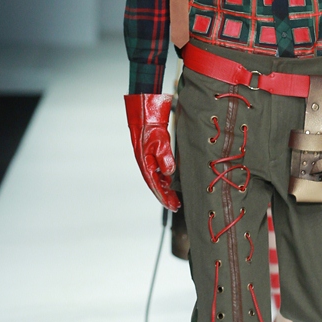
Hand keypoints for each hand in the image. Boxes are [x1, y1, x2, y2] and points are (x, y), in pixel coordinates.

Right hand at [124, 94, 180, 210]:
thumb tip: (169, 173)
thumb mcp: (160, 142)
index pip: (155, 185)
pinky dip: (165, 180)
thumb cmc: (150, 127)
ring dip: (166, 190)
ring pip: (158, 180)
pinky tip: (171, 184)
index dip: (164, 197)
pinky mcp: (152, 156)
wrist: (145, 114)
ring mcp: (148, 161)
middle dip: (166, 197)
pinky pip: (159, 172)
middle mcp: (146, 164)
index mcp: (145, 164)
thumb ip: (165, 158)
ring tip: (175, 200)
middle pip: (156, 186)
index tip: (172, 206)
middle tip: (176, 207)